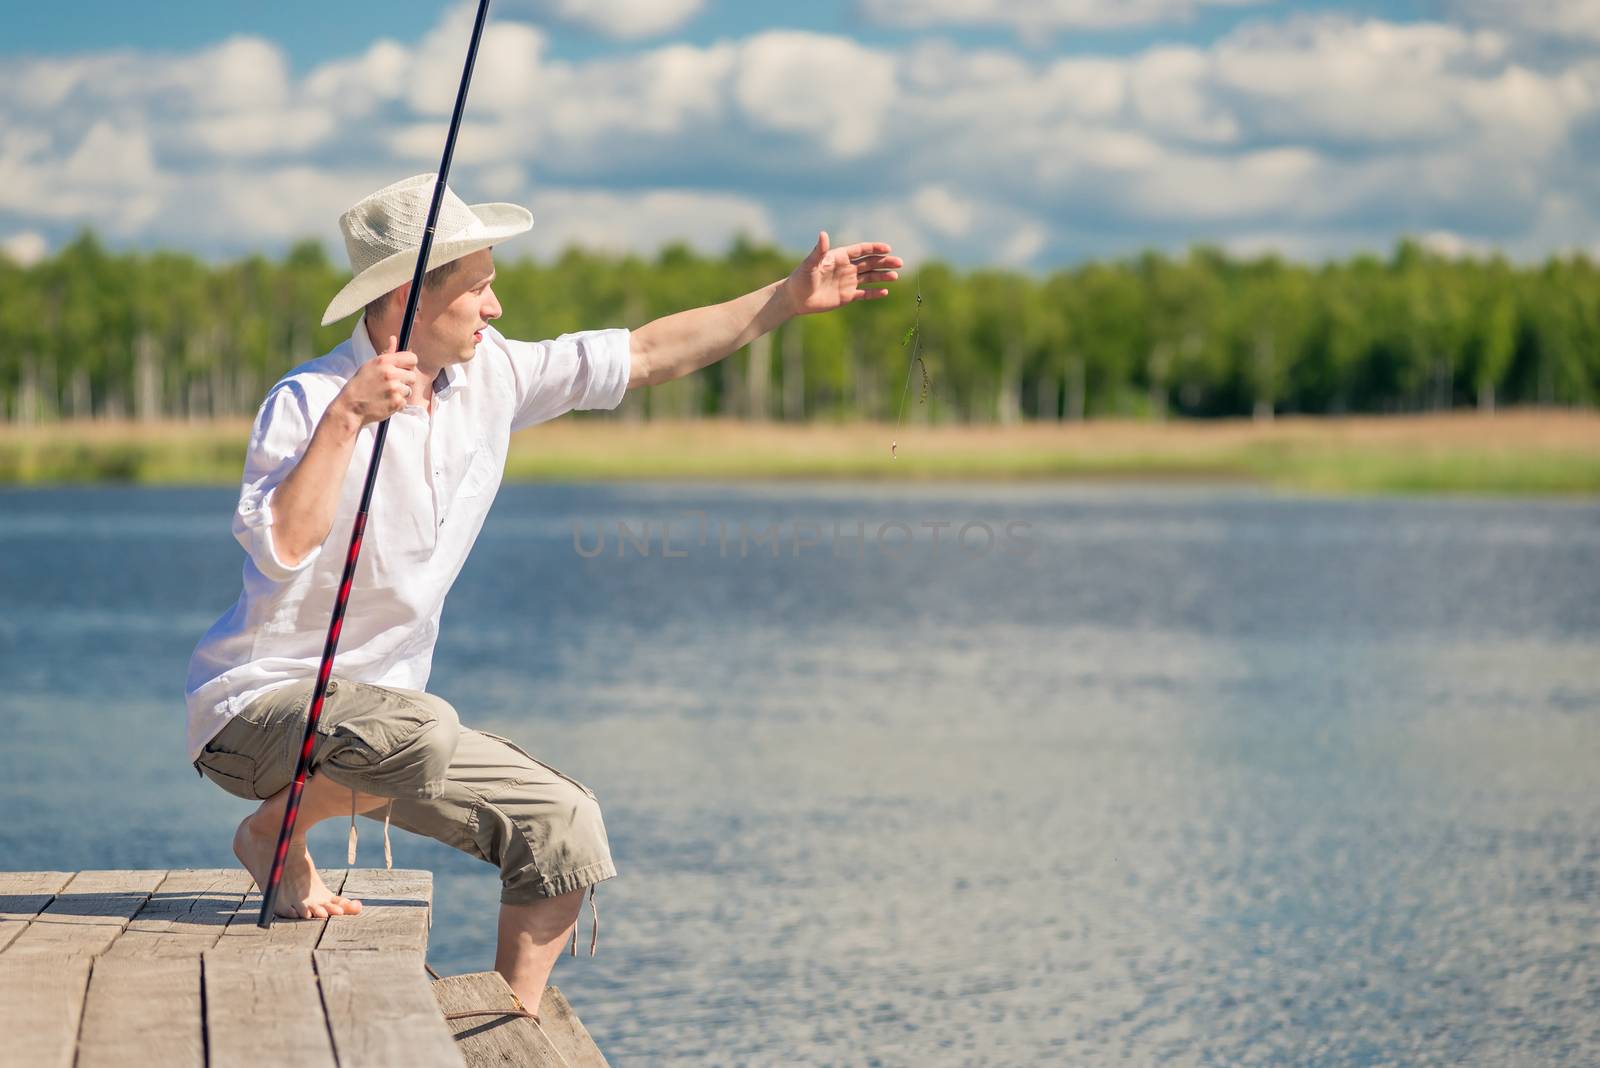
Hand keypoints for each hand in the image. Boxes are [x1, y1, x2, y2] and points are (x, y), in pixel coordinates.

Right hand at [336, 335, 425, 425]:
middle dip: (404, 381)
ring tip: (385, 394)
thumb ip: (387, 353)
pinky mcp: (396, 402)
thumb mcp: (370, 365)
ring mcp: (394, 388)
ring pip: (408, 390)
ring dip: (400, 393)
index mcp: (384, 361)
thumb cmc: (360, 384)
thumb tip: (393, 338)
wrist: (350, 406)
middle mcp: (390, 373)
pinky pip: (405, 402)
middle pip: (412, 376)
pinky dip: (397, 404)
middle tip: (391, 385)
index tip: (404, 369)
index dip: (409, 365)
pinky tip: (385, 402)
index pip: (412, 358)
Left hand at [781, 231, 901, 316]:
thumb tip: (823, 234)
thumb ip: (819, 250)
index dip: (874, 249)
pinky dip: (874, 293)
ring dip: (882, 276)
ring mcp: (847, 282)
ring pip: (870, 277)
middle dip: (884, 262)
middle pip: (869, 263)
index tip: (887, 249)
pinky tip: (885, 292)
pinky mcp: (846, 296)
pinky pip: (864, 293)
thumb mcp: (810, 264)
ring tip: (895, 276)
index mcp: (839, 257)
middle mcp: (846, 268)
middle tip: (899, 262)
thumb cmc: (800, 278)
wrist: (795, 298)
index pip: (861, 250)